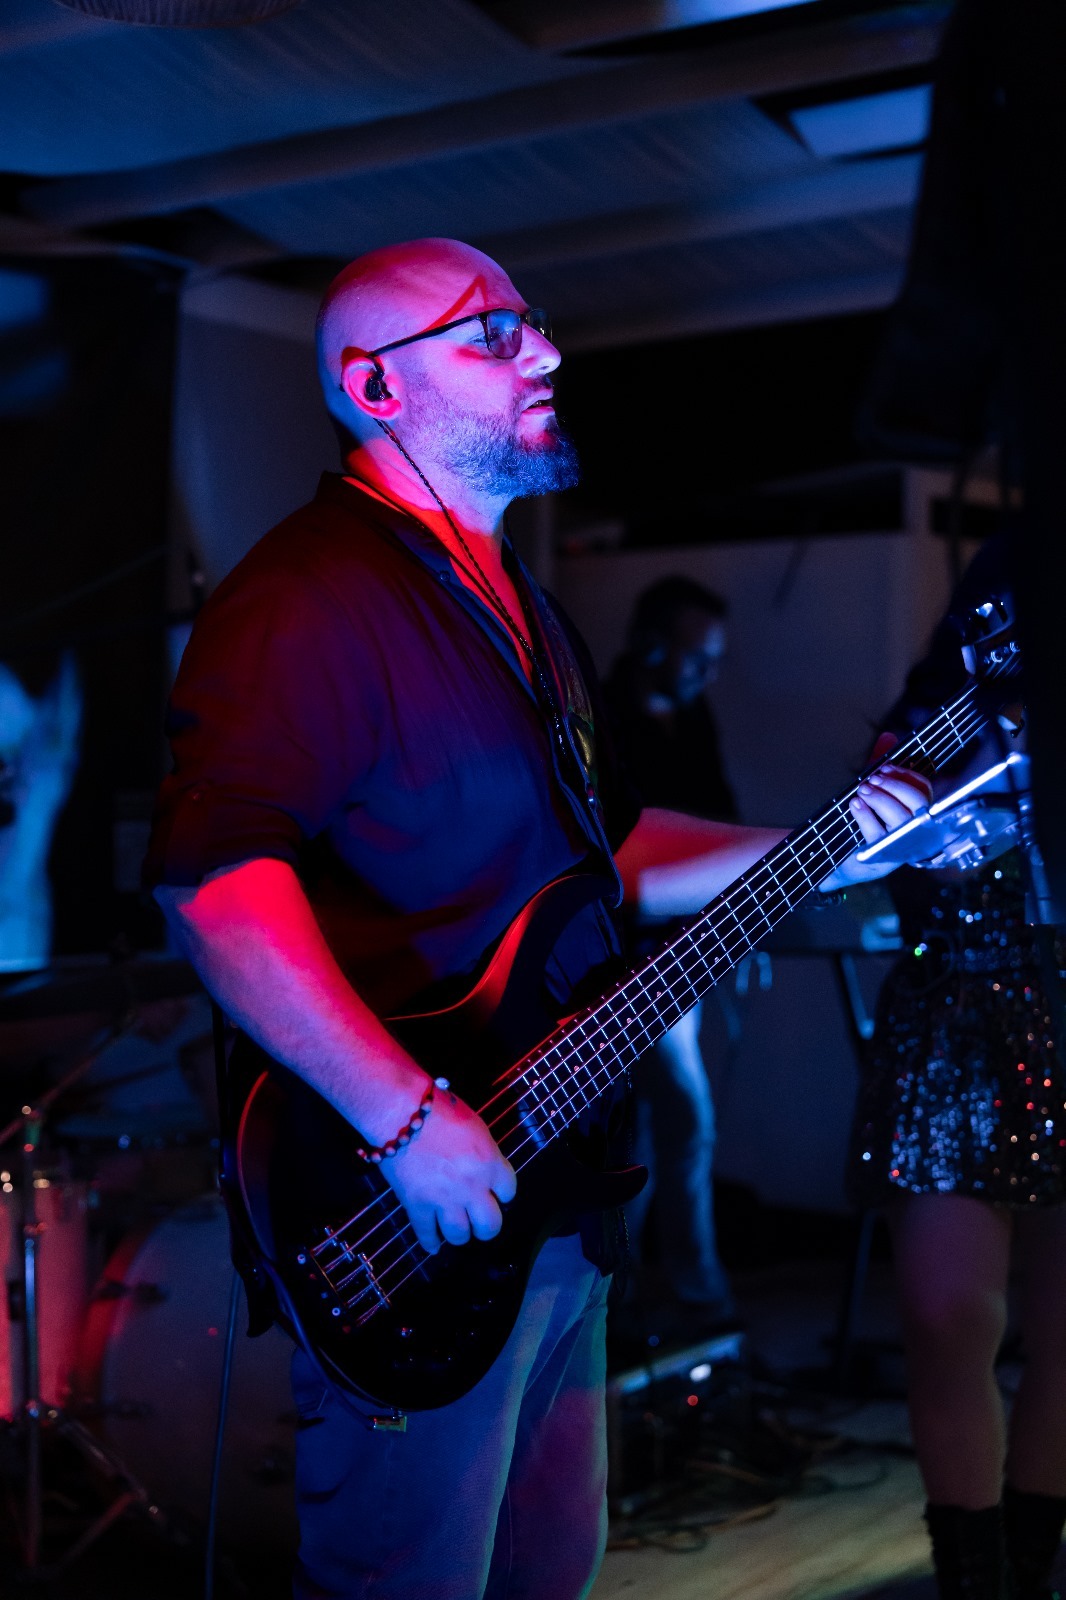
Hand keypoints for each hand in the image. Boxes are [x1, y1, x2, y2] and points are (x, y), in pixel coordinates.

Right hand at [381, 1084, 516, 1254]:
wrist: (403, 1112)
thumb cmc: (440, 1109)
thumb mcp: (476, 1127)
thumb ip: (485, 1153)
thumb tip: (485, 1170)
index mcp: (489, 1163)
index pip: (508, 1191)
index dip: (502, 1193)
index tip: (495, 1193)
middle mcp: (471, 1187)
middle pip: (490, 1225)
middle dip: (485, 1225)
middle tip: (478, 1219)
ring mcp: (444, 1199)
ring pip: (459, 1235)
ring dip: (459, 1233)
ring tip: (456, 1228)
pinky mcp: (417, 1205)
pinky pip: (426, 1233)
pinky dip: (430, 1242)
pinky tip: (433, 1246)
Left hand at [829, 733, 931, 886]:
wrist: (836, 862)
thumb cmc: (856, 825)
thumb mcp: (869, 792)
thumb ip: (878, 766)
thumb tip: (888, 736)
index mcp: (913, 813)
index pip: (924, 790)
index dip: (908, 776)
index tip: (887, 767)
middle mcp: (912, 831)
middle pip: (918, 802)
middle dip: (895, 786)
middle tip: (873, 778)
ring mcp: (898, 846)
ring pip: (901, 818)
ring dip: (882, 799)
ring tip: (862, 791)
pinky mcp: (881, 859)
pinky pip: (878, 834)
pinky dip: (866, 816)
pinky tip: (854, 806)